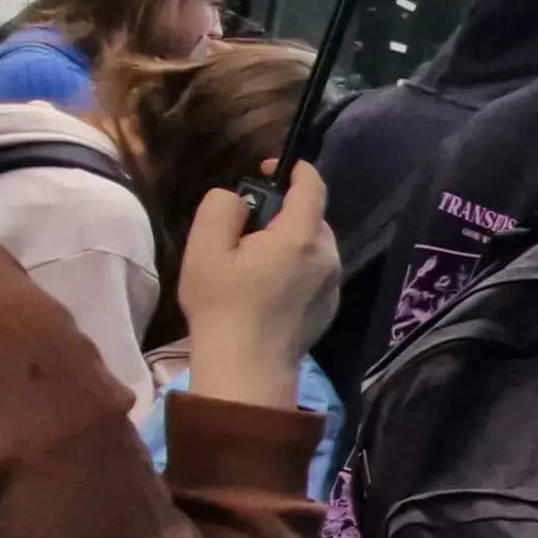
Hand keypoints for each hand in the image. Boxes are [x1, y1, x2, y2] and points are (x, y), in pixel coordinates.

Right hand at [180, 162, 340, 406]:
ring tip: (252, 261)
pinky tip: (267, 287)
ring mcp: (333, 284)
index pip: (312, 185)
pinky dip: (295, 267)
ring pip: (312, 245)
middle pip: (310, 216)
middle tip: (245, 229)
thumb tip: (240, 199)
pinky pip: (315, 271)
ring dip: (287, 241)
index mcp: (302, 236)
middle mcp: (328, 256)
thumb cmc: (222, 305)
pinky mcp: (330, 307)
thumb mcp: (205, 246)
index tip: (266, 168)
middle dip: (281, 212)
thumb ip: (222, 206)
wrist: (247, 369)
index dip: (292, 169)